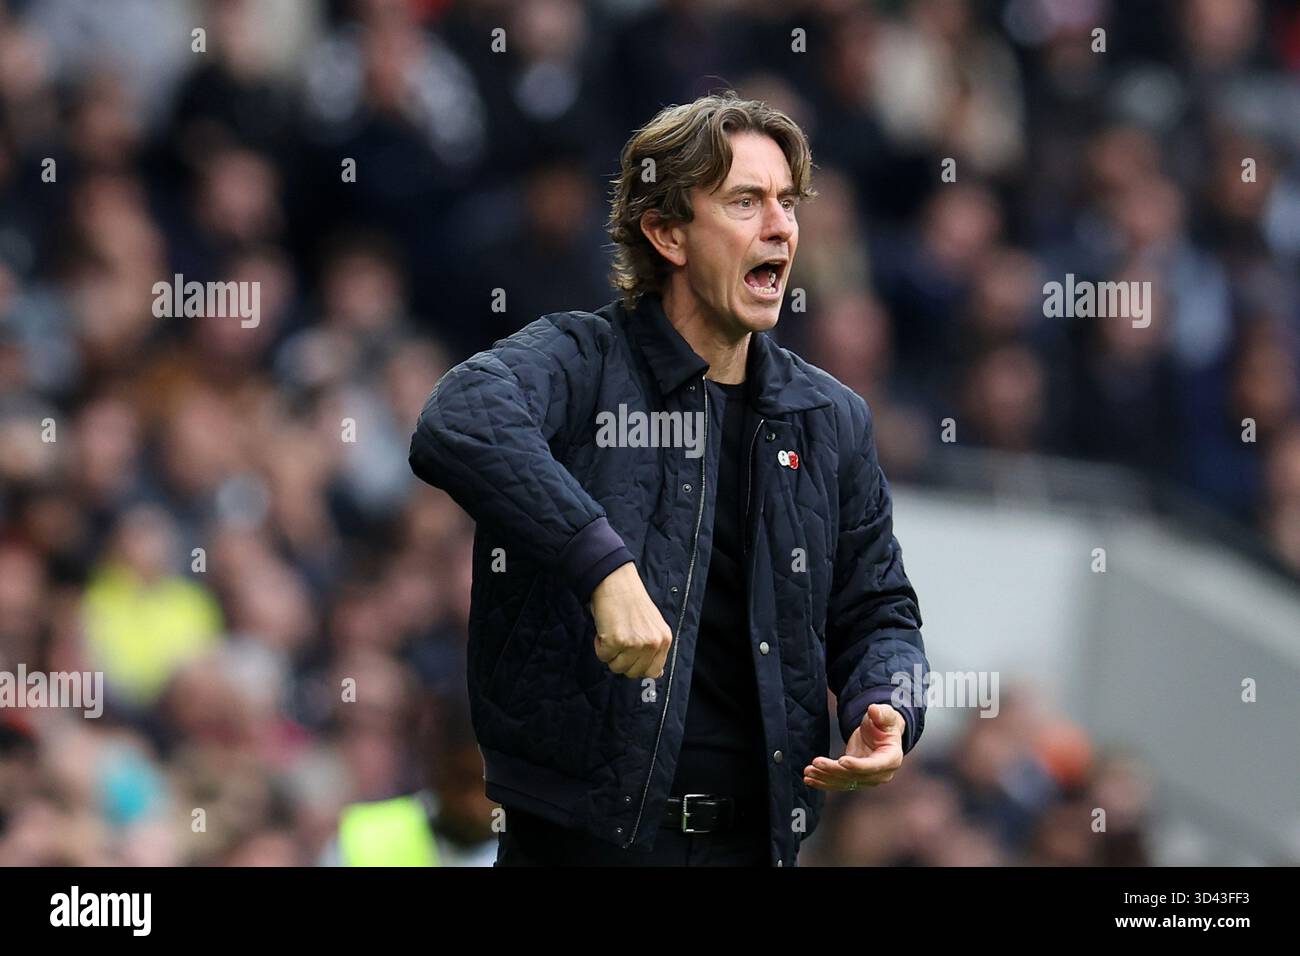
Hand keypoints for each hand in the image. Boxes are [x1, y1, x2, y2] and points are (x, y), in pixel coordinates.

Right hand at [588, 563, 672, 679]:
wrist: (616, 582)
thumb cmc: (631, 602)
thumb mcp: (653, 626)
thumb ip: (655, 649)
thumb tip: (657, 674)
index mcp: (664, 639)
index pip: (653, 672)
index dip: (637, 666)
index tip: (630, 656)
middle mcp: (653, 643)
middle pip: (633, 673)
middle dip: (621, 661)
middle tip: (619, 642)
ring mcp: (636, 643)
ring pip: (617, 667)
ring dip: (610, 653)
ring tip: (612, 633)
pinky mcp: (617, 641)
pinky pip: (603, 656)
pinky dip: (599, 645)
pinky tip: (605, 629)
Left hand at [803, 703, 905, 791]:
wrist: (881, 735)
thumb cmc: (884, 724)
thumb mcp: (886, 715)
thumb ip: (882, 713)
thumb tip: (874, 709)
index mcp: (891, 759)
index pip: (874, 766)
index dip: (857, 765)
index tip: (841, 761)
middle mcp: (881, 774)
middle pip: (854, 775)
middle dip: (833, 770)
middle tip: (816, 763)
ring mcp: (867, 779)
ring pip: (844, 782)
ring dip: (825, 778)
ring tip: (808, 772)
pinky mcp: (855, 779)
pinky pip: (839, 783)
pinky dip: (824, 782)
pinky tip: (810, 780)